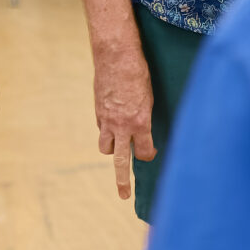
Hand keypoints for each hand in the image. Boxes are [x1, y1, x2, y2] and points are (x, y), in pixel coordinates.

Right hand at [92, 37, 154, 198]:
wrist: (115, 54)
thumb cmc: (138, 71)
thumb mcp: (149, 96)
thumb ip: (145, 116)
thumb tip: (143, 129)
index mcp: (140, 122)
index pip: (144, 152)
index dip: (149, 155)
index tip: (151, 152)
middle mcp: (122, 125)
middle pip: (121, 161)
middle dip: (122, 180)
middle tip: (124, 195)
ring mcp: (107, 119)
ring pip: (106, 147)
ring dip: (112, 150)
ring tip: (117, 151)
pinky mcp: (98, 111)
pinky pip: (101, 129)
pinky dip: (107, 130)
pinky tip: (113, 123)